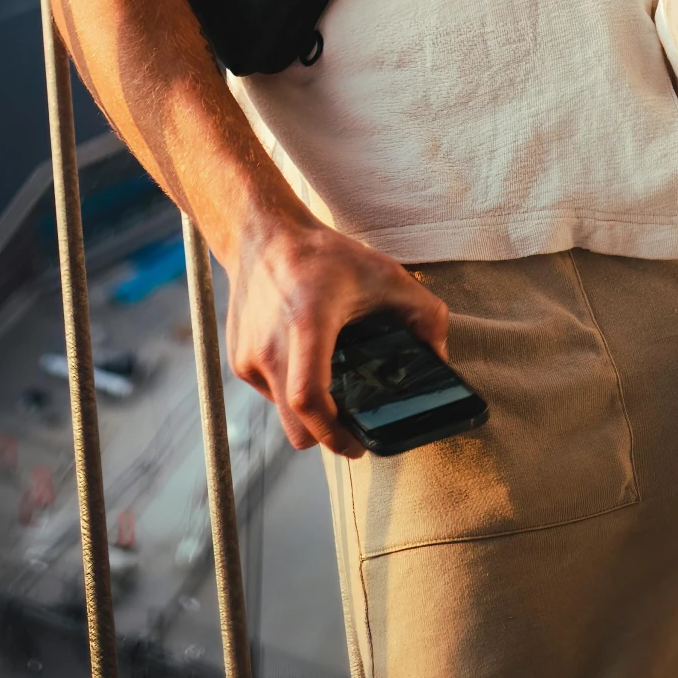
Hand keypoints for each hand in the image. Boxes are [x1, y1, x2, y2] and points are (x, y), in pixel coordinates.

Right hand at [225, 210, 448, 457]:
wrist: (262, 234)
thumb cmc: (324, 254)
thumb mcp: (384, 274)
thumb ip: (425, 313)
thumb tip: (440, 358)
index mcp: (307, 325)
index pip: (309, 399)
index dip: (334, 433)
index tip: (358, 444)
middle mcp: (270, 345)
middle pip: (296, 425)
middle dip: (326, 434)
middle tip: (352, 422)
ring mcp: (248, 355)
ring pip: (283, 414)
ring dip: (308, 409)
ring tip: (329, 374)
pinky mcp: (237, 360)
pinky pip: (270, 394)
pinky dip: (289, 388)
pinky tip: (304, 358)